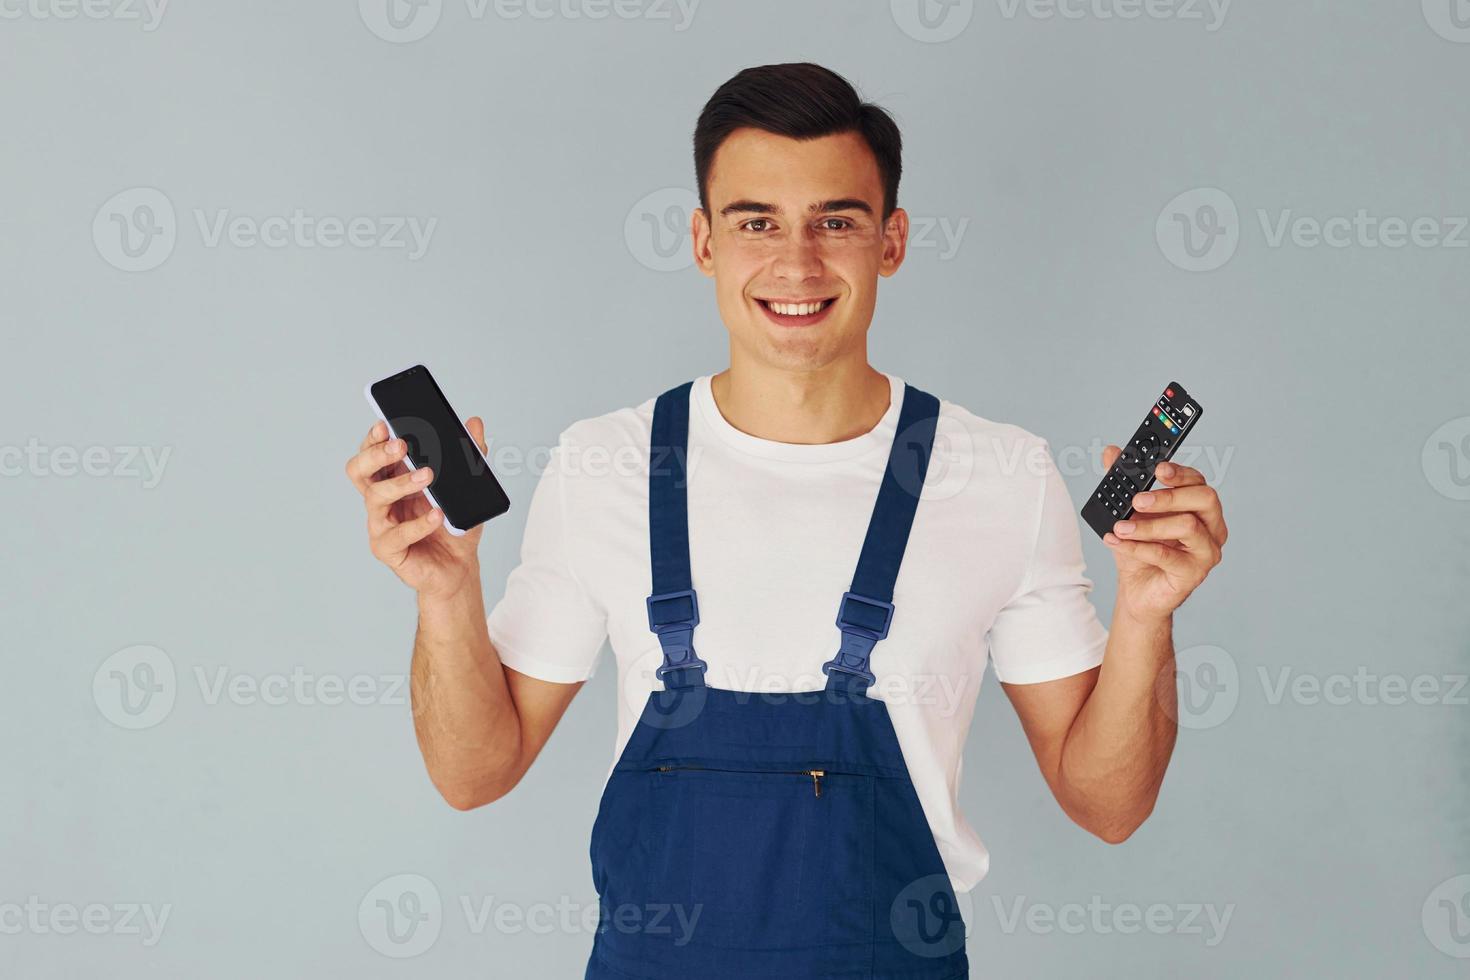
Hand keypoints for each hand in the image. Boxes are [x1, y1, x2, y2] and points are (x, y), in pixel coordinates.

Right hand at [345, 418, 489, 598]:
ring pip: (375, 497)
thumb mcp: (468, 487)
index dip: (374, 438)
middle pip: (359, 470)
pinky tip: (438, 515)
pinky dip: (419, 523)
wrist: (459, 566)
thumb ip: (470, 455)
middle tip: (401, 446)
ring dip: (401, 483)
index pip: (372, 452)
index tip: (386, 424)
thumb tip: (475, 423)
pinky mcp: (387, 549)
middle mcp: (381, 499)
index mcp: (392, 479)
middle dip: (376, 454)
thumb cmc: (455, 525)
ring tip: (428, 476)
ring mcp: (380, 525)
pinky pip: (397, 534)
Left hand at [1100, 446, 1226, 625]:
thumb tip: (1111, 452)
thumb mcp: (1128, 513)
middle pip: (1205, 498)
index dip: (1179, 472)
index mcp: (1200, 508)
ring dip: (1148, 525)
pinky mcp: (1194, 574)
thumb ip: (1122, 482)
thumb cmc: (1140, 551)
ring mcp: (1207, 552)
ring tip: (1120, 527)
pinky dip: (1140, 547)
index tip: (1157, 468)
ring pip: (1188, 526)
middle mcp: (1212, 527)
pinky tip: (1118, 542)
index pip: (1198, 481)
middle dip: (1170, 495)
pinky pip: (1170, 556)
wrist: (1137, 592)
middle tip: (1137, 500)